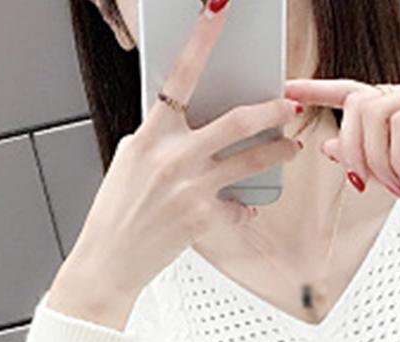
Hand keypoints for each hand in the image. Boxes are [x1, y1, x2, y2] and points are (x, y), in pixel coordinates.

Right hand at [50, 0, 302, 326]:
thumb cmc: (118, 212)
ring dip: (277, 153)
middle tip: (289, 105)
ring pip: (250, 161)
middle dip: (270, 110)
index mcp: (150, 135)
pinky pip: (238, 207)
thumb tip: (186, 127)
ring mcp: (191, 188)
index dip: (201, 40)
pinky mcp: (203, 218)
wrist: (109, 259)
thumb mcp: (130, 162)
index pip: (180, 77)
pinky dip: (245, 207)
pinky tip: (246, 207)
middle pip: (235, 121)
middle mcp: (172, 157)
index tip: (218, 11)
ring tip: (290, 149)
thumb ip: (160, 139)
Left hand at [283, 74, 399, 233]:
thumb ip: (367, 160)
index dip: (319, 90)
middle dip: (353, 151)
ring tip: (399, 185)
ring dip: (378, 159)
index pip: (354, 92)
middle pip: (356, 105)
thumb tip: (328, 148)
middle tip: (366, 183)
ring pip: (375, 112)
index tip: (288, 92)